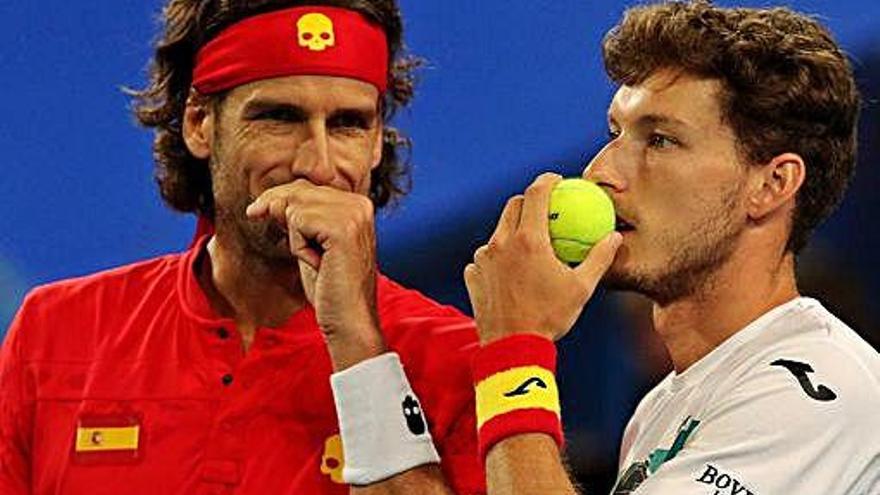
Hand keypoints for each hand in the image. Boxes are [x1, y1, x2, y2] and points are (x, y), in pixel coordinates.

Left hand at [246, 180, 383, 367]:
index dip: (279, 200)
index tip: (256, 210)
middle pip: (299, 190)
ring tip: (316, 260)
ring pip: (296, 205)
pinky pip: (298, 222)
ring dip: (295, 237)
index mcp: (358, 206)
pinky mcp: (342, 228)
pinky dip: (299, 246)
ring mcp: (354, 214)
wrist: (349, 320)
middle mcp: (360, 204)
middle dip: (275, 208)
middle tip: (260, 220)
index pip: (307, 187)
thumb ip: (300, 220)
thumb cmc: (331, 289)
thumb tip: (273, 200)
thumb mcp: (312, 245)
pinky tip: (318, 263)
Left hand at [464, 173, 621, 343]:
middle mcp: (501, 243)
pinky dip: (499, 257)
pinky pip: (486, 257)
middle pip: (514, 206)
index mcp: (529, 240)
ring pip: (498, 232)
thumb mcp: (581, 288)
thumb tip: (614, 238)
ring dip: (513, 232)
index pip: (536, 193)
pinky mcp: (473, 274)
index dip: (547, 180)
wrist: (512, 348)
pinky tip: (511, 271)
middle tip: (544, 209)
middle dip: (529, 201)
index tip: (557, 180)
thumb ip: (599, 258)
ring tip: (529, 245)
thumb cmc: (549, 318)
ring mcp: (483, 258)